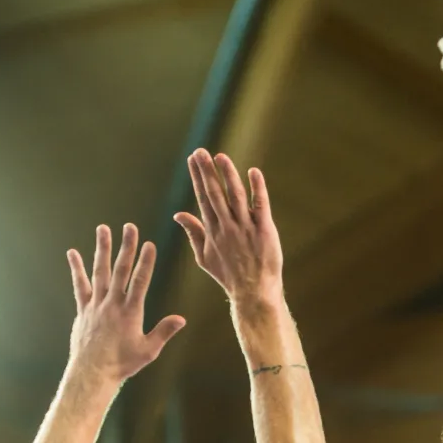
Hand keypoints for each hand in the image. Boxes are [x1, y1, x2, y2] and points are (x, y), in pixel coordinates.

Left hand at [66, 224, 185, 384]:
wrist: (92, 373)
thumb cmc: (122, 363)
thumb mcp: (148, 350)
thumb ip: (164, 331)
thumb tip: (181, 318)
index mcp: (131, 312)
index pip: (140, 282)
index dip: (146, 262)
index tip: (149, 244)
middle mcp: (112, 304)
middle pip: (120, 270)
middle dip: (126, 247)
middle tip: (130, 227)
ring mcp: (96, 305)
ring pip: (100, 272)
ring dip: (102, 249)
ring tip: (103, 229)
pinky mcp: (84, 309)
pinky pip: (80, 285)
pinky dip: (77, 269)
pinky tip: (73, 253)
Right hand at [175, 149, 282, 310]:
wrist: (253, 291)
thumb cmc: (228, 275)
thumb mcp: (204, 256)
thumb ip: (193, 232)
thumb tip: (178, 214)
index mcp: (212, 230)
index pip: (203, 198)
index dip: (198, 177)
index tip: (192, 159)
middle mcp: (226, 226)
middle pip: (215, 193)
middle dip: (207, 171)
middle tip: (200, 151)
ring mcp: (245, 227)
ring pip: (235, 196)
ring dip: (228, 175)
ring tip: (220, 157)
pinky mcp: (264, 229)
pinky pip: (260, 205)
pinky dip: (258, 188)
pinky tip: (253, 172)